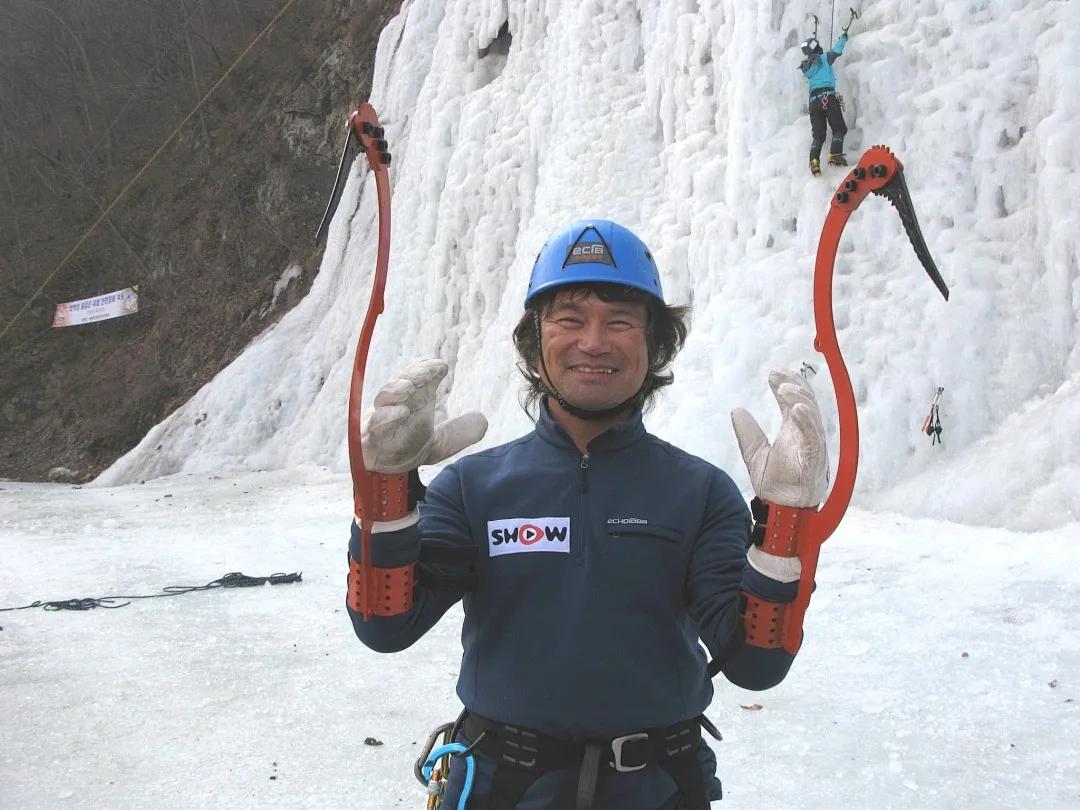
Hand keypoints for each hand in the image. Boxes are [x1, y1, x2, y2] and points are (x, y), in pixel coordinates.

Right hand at [361, 359, 487, 473]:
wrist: (383, 471)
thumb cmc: (407, 446)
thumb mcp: (440, 443)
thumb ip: (459, 432)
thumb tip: (482, 419)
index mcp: (411, 400)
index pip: (418, 377)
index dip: (427, 369)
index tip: (441, 367)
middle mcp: (395, 404)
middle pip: (401, 381)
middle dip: (414, 374)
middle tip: (429, 370)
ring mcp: (381, 418)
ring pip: (384, 398)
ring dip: (396, 390)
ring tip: (409, 386)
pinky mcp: (370, 436)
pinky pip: (375, 423)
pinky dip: (386, 417)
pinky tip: (400, 412)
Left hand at [731, 369, 828, 508]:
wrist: (780, 509)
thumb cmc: (775, 484)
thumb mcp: (754, 453)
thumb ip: (747, 432)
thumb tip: (736, 410)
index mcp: (794, 432)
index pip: (794, 402)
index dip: (786, 385)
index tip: (773, 373)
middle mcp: (806, 436)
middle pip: (806, 403)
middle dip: (794, 386)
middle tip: (778, 376)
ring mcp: (812, 447)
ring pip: (812, 417)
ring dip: (799, 400)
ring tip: (784, 389)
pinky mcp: (814, 461)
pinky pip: (814, 438)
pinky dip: (807, 422)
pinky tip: (796, 409)